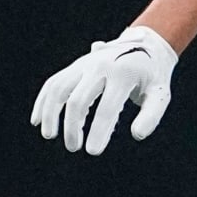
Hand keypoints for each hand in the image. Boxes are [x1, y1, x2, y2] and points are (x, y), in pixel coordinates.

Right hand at [30, 26, 177, 154]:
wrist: (148, 45)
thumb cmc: (153, 76)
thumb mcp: (160, 94)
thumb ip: (151, 115)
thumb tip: (137, 135)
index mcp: (124, 74)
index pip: (108, 108)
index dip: (99, 132)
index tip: (93, 151)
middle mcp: (102, 66)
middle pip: (78, 99)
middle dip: (72, 127)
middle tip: (74, 147)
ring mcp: (86, 63)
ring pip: (59, 88)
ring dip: (50, 113)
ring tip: (49, 135)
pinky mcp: (76, 65)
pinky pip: (54, 82)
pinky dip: (43, 100)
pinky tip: (37, 119)